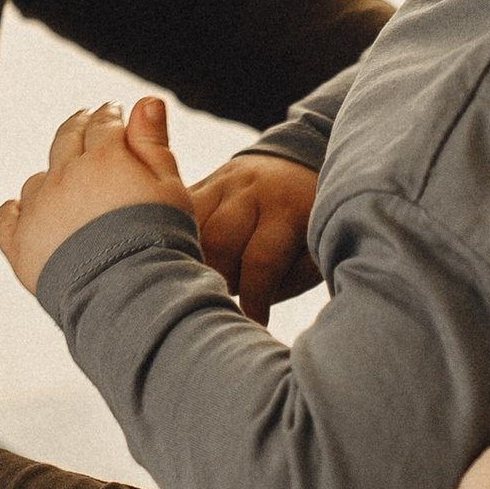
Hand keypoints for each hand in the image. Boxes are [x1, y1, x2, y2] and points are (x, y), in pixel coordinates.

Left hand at [0, 96, 194, 298]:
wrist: (130, 295)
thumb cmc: (160, 242)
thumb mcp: (169, 186)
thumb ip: (153, 141)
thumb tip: (145, 100)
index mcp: (103, 157)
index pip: (104, 123)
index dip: (110, 115)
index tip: (114, 111)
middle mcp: (64, 176)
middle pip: (67, 139)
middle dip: (80, 127)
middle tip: (87, 121)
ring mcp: (38, 210)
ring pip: (38, 179)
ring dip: (51, 173)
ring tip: (64, 176)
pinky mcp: (20, 245)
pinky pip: (6, 218)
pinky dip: (14, 211)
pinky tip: (21, 210)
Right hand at [191, 151, 321, 320]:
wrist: (295, 166)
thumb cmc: (307, 224)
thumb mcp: (315, 248)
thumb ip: (292, 279)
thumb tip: (255, 310)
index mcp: (287, 210)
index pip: (261, 261)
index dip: (254, 299)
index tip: (253, 322)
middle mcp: (252, 190)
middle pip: (219, 242)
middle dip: (218, 278)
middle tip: (225, 297)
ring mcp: (224, 182)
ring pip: (192, 224)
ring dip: (192, 259)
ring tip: (201, 282)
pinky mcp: (203, 183)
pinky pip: (178, 210)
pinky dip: (174, 236)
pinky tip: (176, 259)